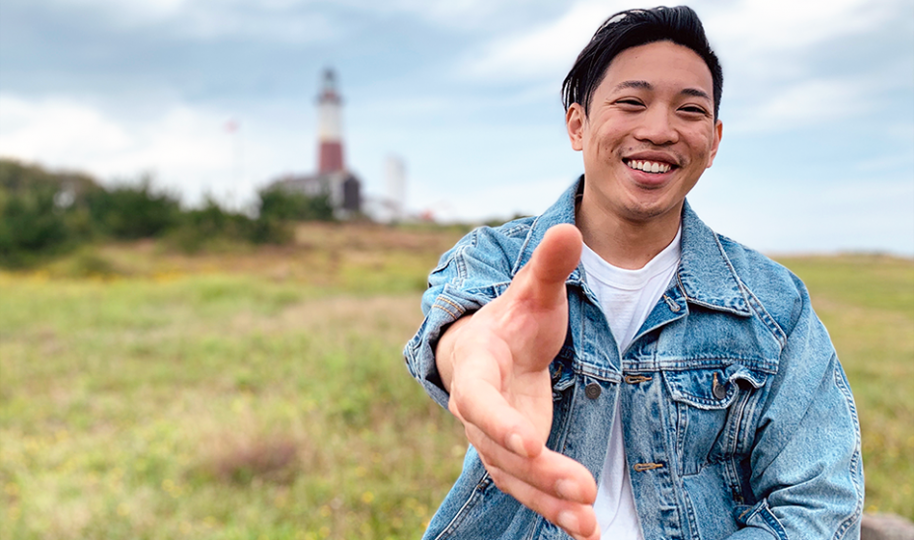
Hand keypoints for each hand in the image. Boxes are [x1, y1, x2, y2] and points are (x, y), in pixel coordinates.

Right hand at [436, 224, 598, 539]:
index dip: (500, 422)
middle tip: (582, 490)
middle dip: (539, 472)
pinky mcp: (512, 458)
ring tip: (590, 527)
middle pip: (500, 450)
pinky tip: (589, 531)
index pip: (480, 400)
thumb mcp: (531, 291)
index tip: (530, 443)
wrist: (490, 348)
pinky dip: (554, 511)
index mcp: (476, 368)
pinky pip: (529, 488)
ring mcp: (492, 439)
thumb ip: (548, 267)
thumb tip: (569, 227)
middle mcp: (477, 411)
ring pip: (514, 479)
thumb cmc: (512, 319)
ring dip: (549, 503)